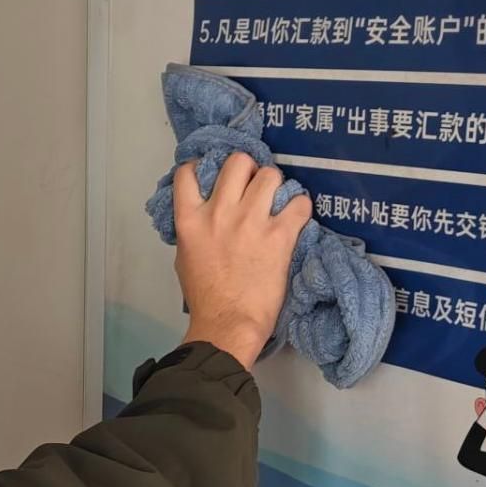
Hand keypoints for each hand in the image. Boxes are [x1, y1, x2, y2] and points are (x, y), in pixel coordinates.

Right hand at [173, 153, 311, 371]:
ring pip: (270, 174)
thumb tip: (204, 219)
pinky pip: (299, 203)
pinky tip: (296, 217)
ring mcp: (250, 221)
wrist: (227, 324)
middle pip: (237, 162)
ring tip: (276, 201)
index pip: (188, 173)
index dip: (203, 167)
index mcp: (190, 219)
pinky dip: (300, 207)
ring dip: (275, 185)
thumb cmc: (204, 298)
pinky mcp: (279, 235)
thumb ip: (193, 230)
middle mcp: (220, 212)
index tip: (214, 176)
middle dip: (248, 170)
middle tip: (253, 185)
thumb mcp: (185, 258)